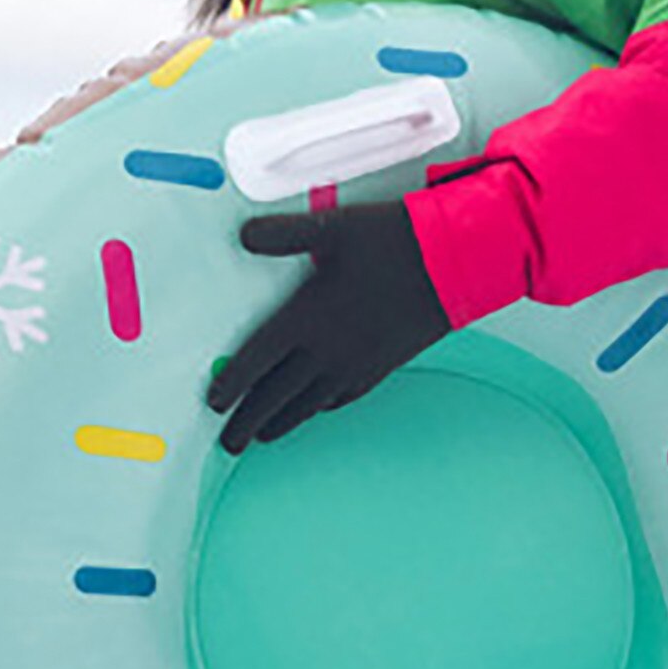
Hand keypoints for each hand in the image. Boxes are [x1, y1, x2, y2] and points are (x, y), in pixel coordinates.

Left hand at [208, 201, 449, 454]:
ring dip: (281, 423)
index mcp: (307, 319)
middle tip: (229, 441)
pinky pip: (341, 397)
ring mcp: (355, 364)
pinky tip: (315, 410)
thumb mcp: (332, 226)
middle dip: (249, 421)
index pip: (257, 361)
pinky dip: (320, 408)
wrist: (452, 265)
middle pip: (276, 396)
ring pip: (308, 404)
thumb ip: (283, 233)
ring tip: (262, 436)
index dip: (232, 385)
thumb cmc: (393, 244)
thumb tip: (244, 237)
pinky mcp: (379, 366)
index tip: (214, 404)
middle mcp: (327, 350)